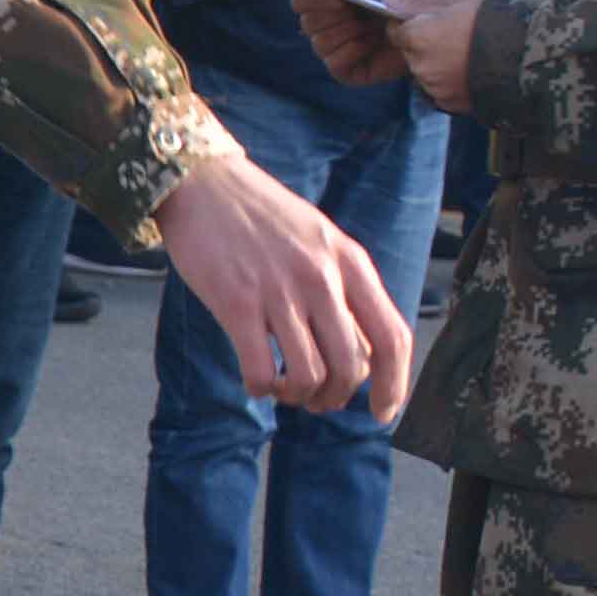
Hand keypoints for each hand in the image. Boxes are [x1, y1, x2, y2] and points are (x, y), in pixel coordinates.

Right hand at [154, 148, 414, 418]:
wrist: (202, 183)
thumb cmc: (261, 215)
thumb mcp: (320, 239)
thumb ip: (343, 287)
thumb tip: (360, 350)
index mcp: (349, 262)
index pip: (391, 337)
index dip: (394, 385)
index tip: (380, 412)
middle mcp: (321, 278)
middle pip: (351, 367)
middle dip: (336, 397)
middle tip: (317, 399)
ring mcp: (279, 292)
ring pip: (309, 376)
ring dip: (299, 397)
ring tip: (284, 389)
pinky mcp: (237, 303)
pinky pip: (261, 371)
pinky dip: (262, 389)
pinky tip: (256, 380)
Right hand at [289, 0, 426, 86]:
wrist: (422, 24)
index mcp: (326, 0)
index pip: (300, 1)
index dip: (314, 0)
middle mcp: (325, 26)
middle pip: (308, 24)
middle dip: (336, 18)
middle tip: (360, 13)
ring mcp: (334, 49)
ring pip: (320, 44)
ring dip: (349, 34)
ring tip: (372, 28)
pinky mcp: (346, 71)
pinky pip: (335, 63)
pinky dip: (354, 51)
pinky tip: (372, 44)